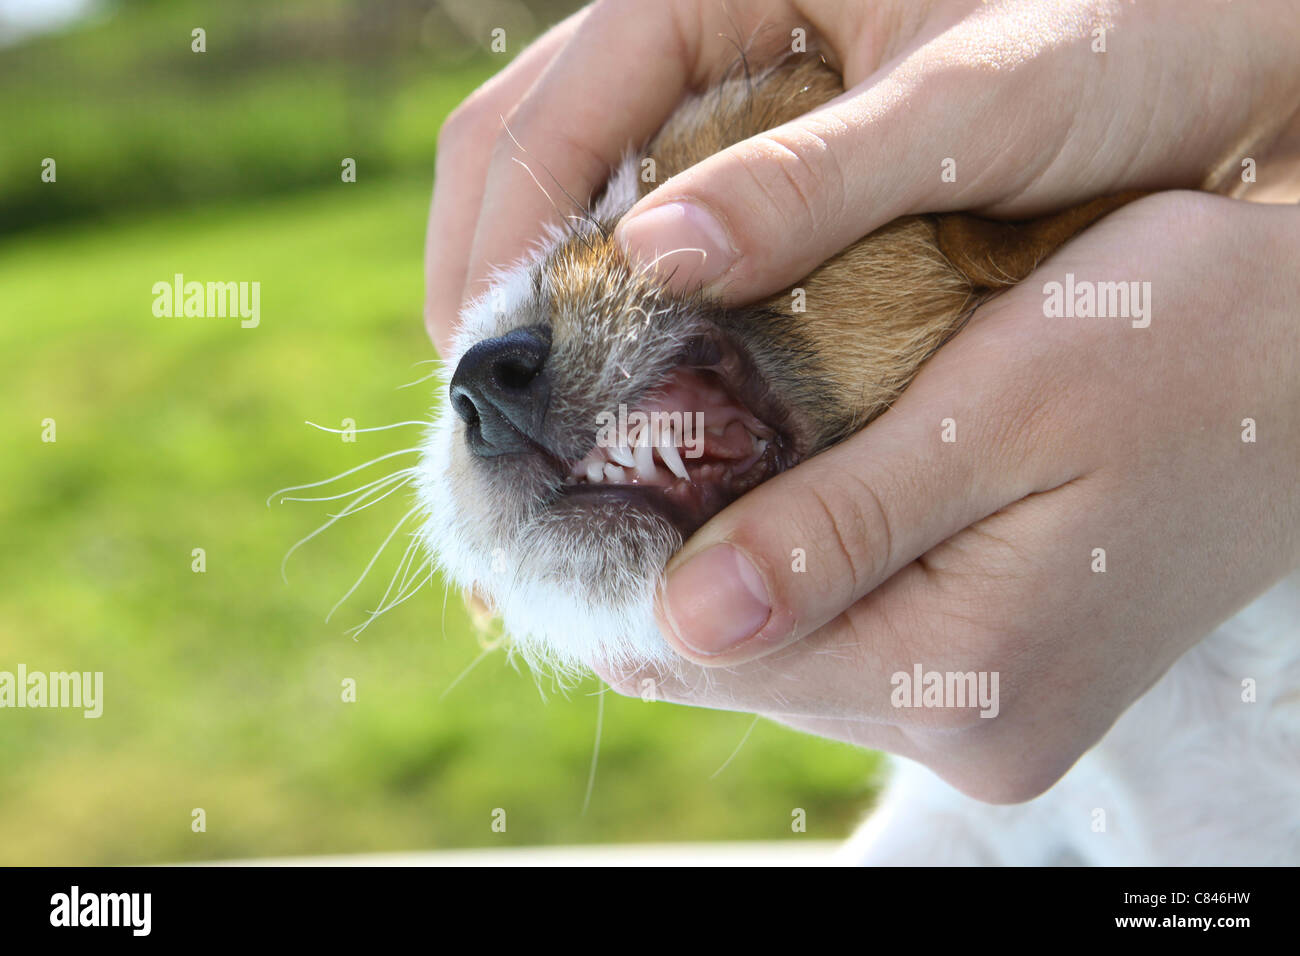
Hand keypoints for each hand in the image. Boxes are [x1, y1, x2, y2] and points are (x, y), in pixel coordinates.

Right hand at [424, 0, 1299, 354]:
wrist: (1220, 56)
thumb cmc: (1123, 38)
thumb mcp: (973, 104)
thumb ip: (816, 177)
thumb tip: (649, 263)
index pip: (541, 117)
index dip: (496, 255)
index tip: (496, 388)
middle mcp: (693, 27)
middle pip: (523, 155)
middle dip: (492, 291)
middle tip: (503, 432)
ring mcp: (715, 91)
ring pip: (570, 195)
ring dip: (538, 309)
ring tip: (545, 429)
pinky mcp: (754, 150)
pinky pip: (639, 222)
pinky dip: (609, 307)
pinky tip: (622, 386)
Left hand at [597, 193, 1299, 802]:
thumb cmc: (1181, 351)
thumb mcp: (1002, 410)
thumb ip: (840, 527)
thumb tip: (679, 622)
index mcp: (963, 680)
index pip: (709, 657)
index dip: (618, 566)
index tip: (568, 470)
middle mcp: (968, 734)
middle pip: (736, 661)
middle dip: (672, 555)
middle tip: (642, 429)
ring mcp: (983, 720)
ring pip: (783, 646)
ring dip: (734, 553)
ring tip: (723, 443)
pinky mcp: (994, 684)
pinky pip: (844, 634)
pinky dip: (799, 561)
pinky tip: (801, 480)